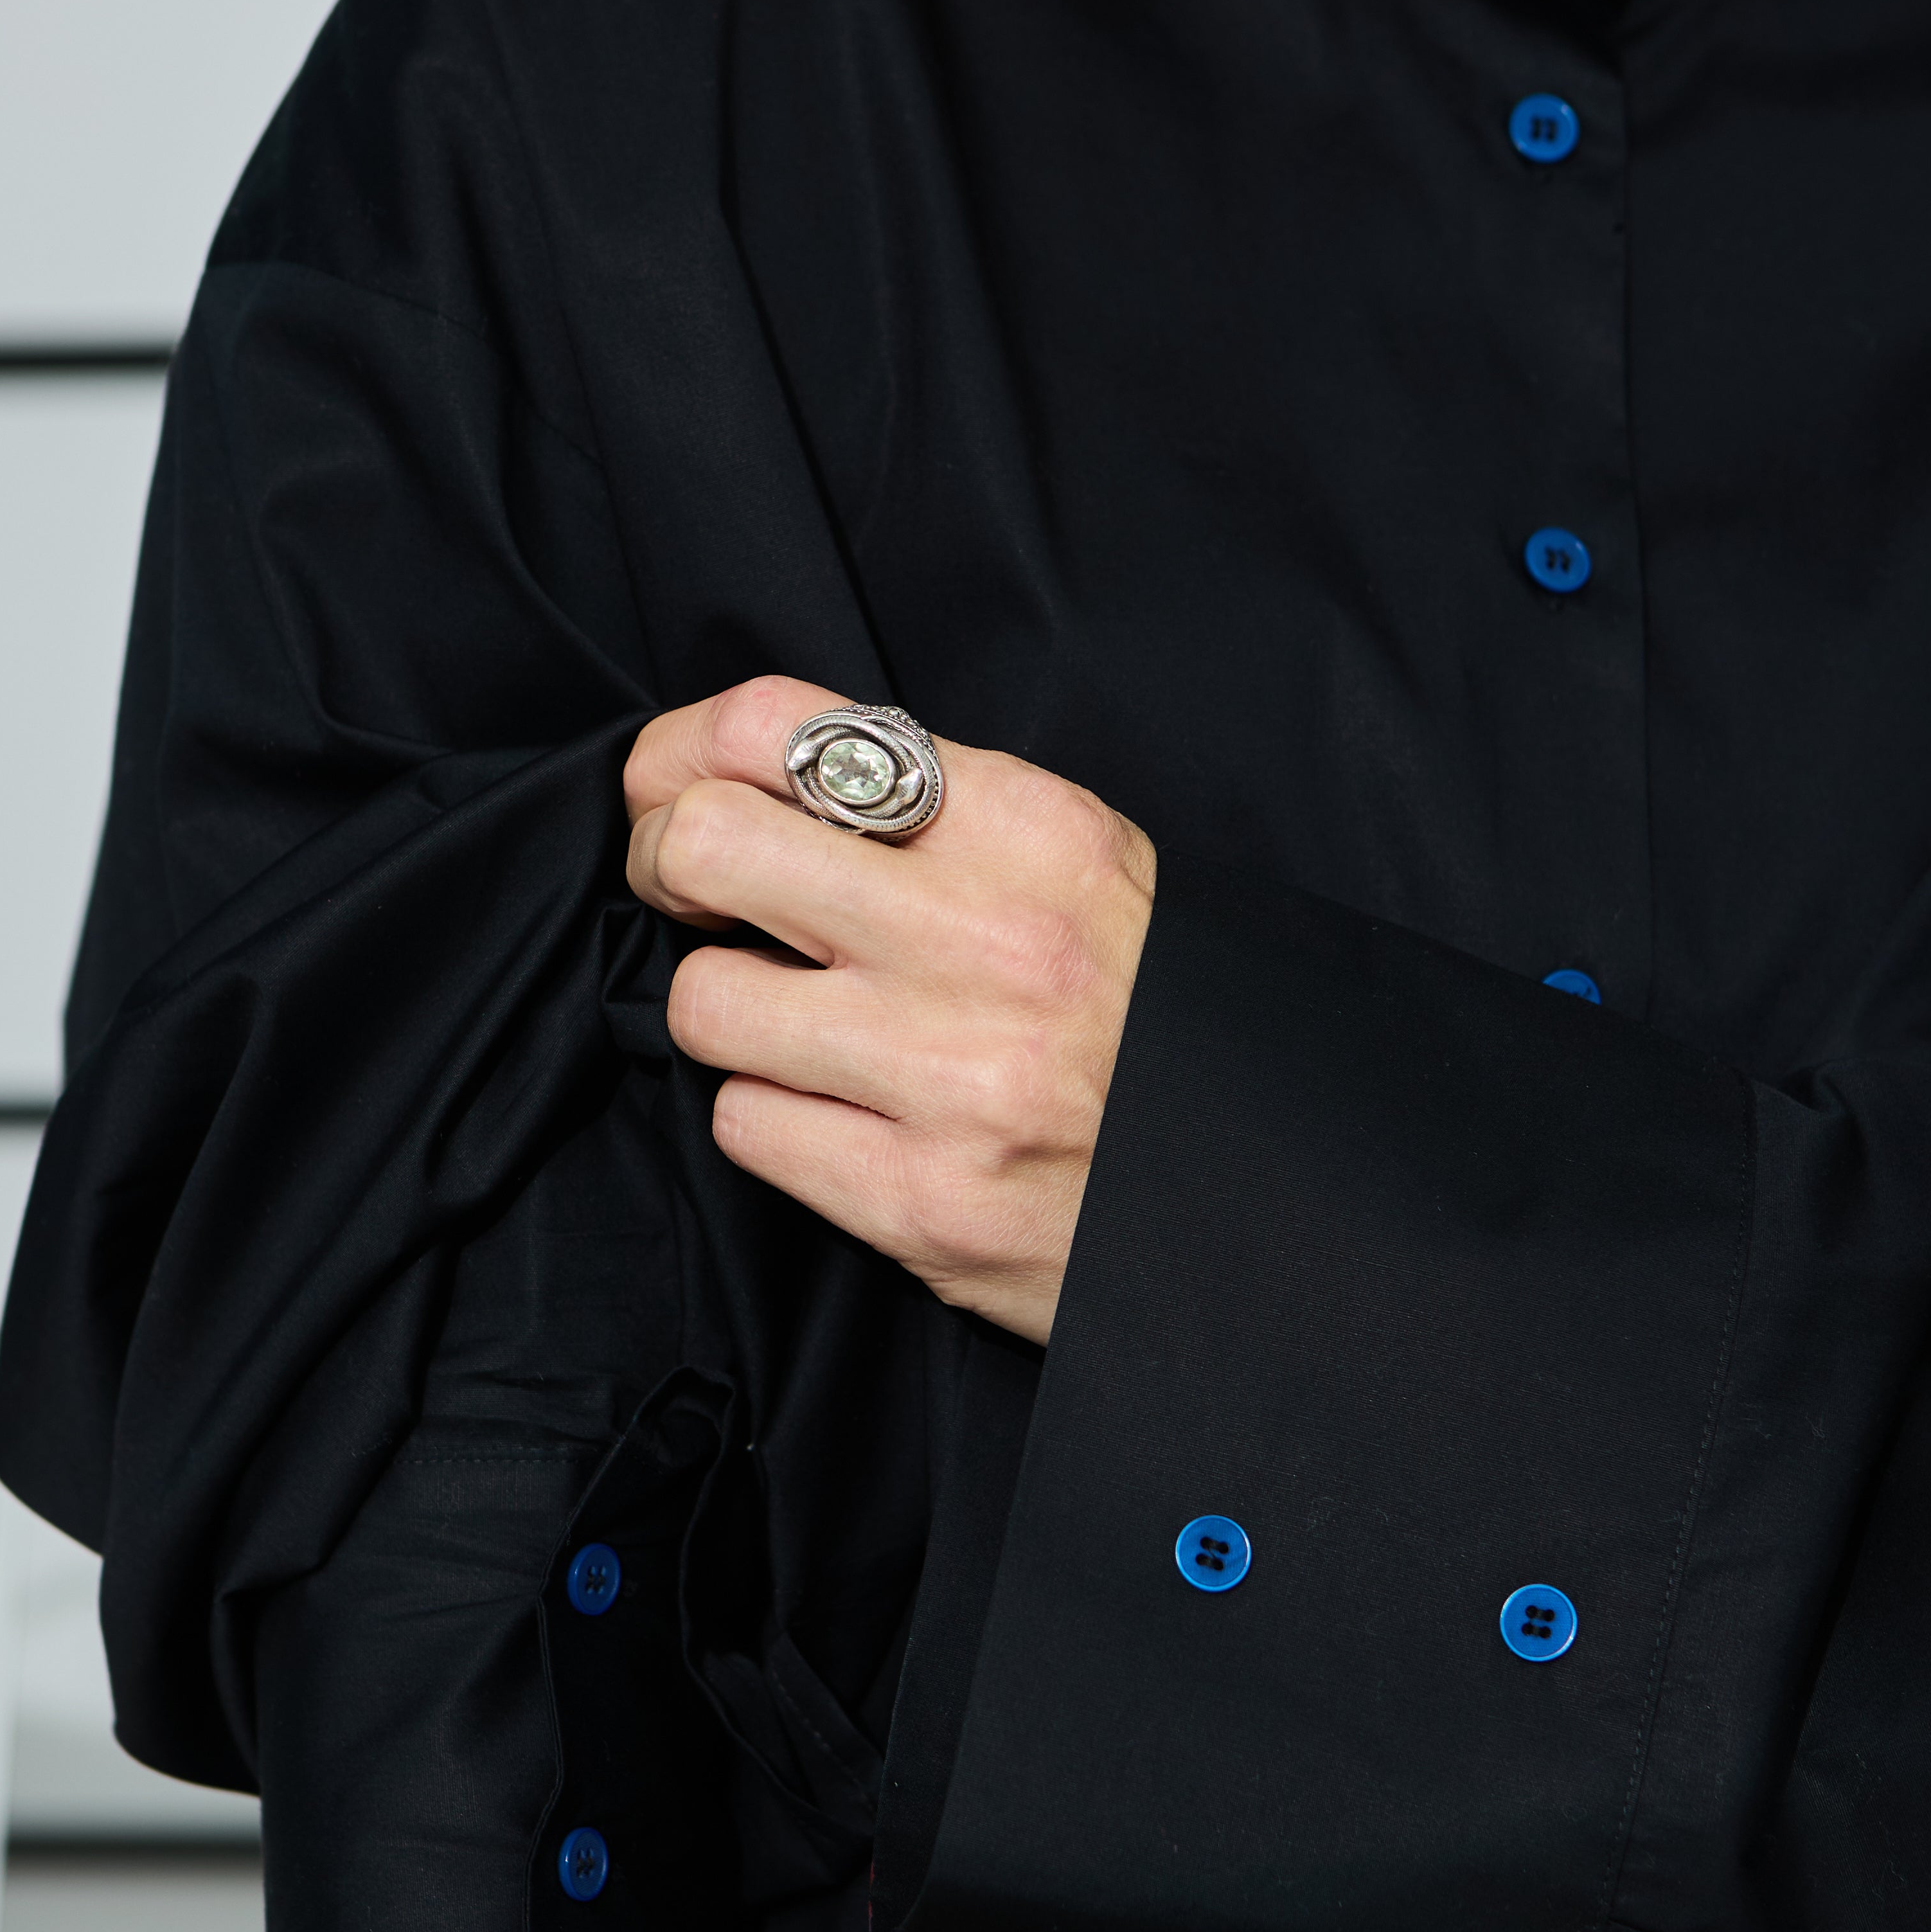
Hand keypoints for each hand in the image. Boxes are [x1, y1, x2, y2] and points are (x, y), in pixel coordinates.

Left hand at [625, 678, 1154, 1346]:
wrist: (1264, 1192)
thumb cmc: (1150, 1018)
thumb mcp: (1082, 868)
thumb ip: (940, 813)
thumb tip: (763, 778)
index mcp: (1032, 831)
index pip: (785, 729)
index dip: (688, 753)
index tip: (678, 788)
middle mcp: (988, 942)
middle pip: (709, 849)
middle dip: (666, 867)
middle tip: (690, 897)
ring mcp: (950, 1078)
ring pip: (707, 1004)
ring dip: (731, 1014)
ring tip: (795, 1024)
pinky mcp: (922, 1202)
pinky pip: (748, 1126)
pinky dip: (775, 1117)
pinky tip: (841, 1115)